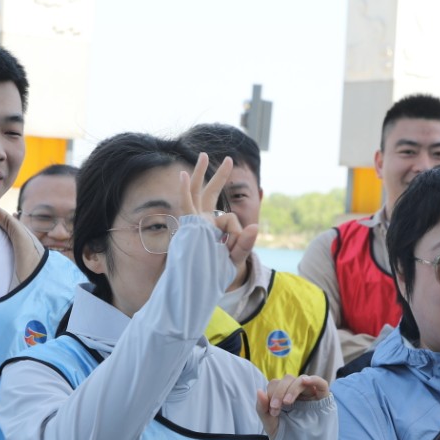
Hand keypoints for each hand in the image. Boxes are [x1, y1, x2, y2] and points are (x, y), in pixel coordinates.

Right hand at [182, 153, 257, 272]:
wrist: (201, 285)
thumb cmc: (217, 272)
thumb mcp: (236, 257)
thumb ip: (246, 243)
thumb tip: (255, 226)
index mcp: (213, 227)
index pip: (229, 218)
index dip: (238, 234)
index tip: (233, 250)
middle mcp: (202, 221)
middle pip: (210, 192)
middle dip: (220, 176)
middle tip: (230, 160)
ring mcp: (194, 221)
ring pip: (198, 191)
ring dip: (202, 173)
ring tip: (204, 154)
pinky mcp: (188, 226)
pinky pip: (186, 204)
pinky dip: (185, 190)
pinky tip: (184, 175)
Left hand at [257, 375, 329, 437]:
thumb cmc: (286, 435)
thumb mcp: (270, 424)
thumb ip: (262, 408)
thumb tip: (259, 390)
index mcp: (284, 395)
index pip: (276, 384)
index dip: (271, 394)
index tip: (272, 411)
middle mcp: (297, 392)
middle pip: (288, 379)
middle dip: (279, 392)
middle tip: (276, 408)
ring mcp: (310, 394)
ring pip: (301, 380)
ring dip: (292, 389)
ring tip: (287, 403)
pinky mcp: (323, 399)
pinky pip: (321, 384)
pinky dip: (313, 380)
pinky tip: (305, 381)